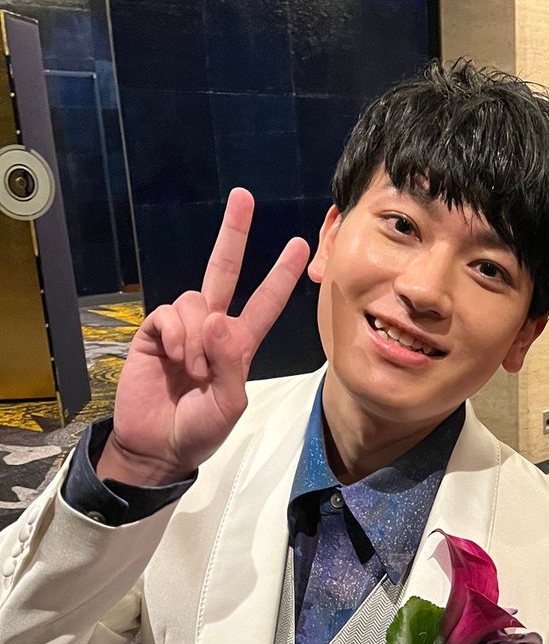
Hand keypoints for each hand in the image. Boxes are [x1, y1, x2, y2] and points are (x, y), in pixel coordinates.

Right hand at [102, 188, 309, 486]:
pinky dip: (173, 336)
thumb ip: (228, 365)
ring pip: (196, 302)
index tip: (300, 246)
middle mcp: (213, 329)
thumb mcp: (228, 405)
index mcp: (239, 345)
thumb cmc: (199, 430)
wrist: (157, 446)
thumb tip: (216, 320)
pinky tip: (170, 358)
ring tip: (190, 371)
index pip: (264, 303)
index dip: (280, 276)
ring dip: (196, 338)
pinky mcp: (153, 332)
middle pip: (224, 271)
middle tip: (243, 197)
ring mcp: (183, 328)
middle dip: (234, 234)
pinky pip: (168, 314)